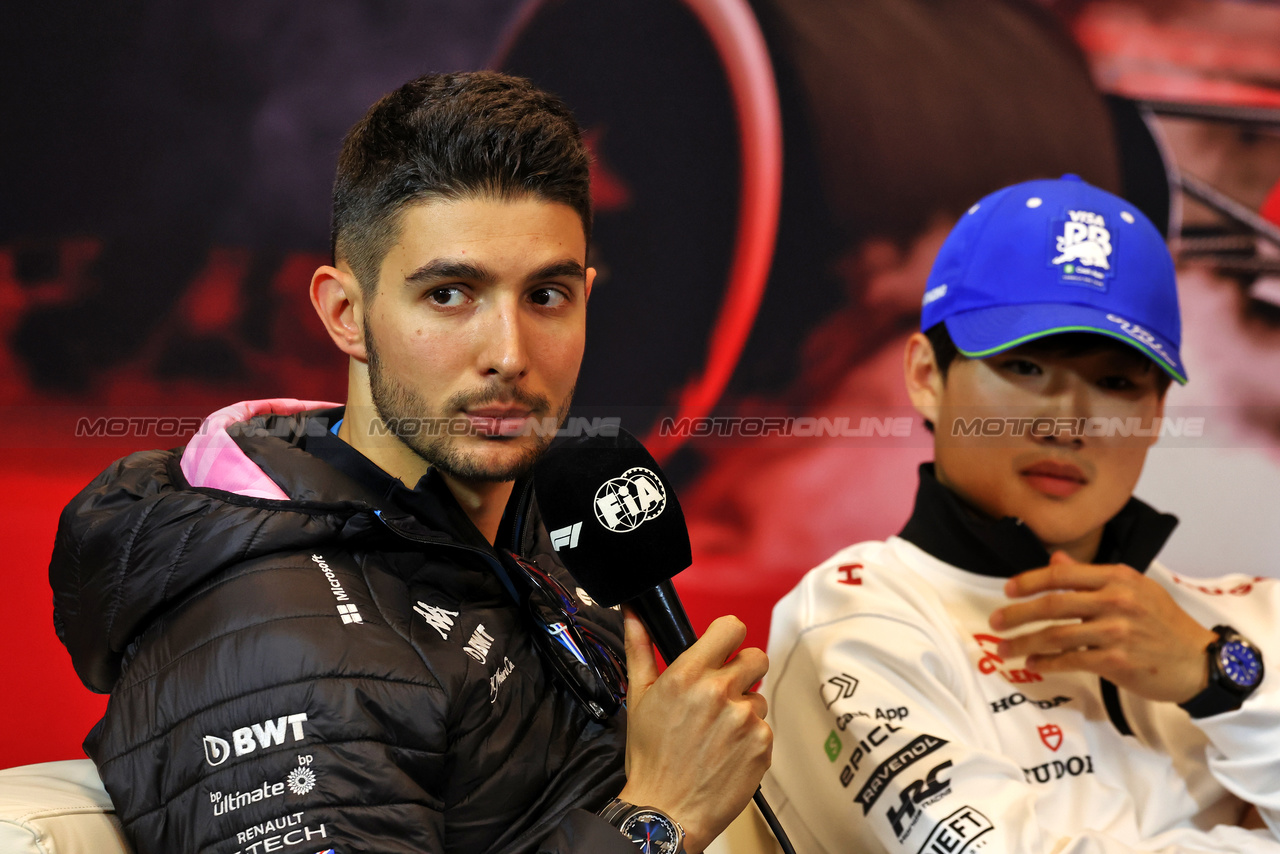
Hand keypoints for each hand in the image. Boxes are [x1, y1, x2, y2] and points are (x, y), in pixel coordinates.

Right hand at [618, 609, 771, 853]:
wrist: (666, 810)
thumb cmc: (651, 757)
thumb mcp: (639, 698)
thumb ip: (640, 649)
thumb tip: (634, 614)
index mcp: (688, 675)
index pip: (731, 628)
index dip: (729, 636)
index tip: (723, 647)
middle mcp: (719, 692)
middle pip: (756, 657)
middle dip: (741, 670)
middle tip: (721, 692)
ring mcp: (745, 719)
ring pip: (758, 696)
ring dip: (743, 708)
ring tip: (717, 732)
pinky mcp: (762, 744)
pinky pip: (763, 727)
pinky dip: (749, 737)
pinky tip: (726, 751)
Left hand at [989, 551, 1216, 703]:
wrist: (1199, 661)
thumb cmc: (1164, 624)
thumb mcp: (1134, 589)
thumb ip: (1091, 577)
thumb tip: (1055, 560)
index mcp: (1118, 577)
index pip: (1062, 575)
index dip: (1029, 582)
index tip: (1007, 591)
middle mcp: (1115, 600)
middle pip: (1052, 604)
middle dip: (1016, 614)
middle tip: (995, 622)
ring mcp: (1116, 631)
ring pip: (1055, 635)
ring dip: (1024, 643)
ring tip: (1005, 649)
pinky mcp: (1117, 661)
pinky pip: (1070, 660)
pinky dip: (1047, 663)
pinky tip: (1034, 664)